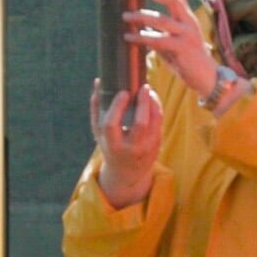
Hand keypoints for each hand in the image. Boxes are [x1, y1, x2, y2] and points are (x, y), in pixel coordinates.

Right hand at [91, 79, 164, 205]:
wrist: (127, 173)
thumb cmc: (110, 146)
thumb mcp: (99, 133)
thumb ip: (97, 108)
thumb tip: (99, 82)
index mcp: (112, 144)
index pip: (111, 125)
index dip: (117, 107)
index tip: (123, 92)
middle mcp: (130, 148)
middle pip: (140, 124)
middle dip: (143, 103)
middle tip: (144, 87)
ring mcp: (146, 147)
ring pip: (155, 121)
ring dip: (153, 103)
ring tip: (148, 91)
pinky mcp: (157, 144)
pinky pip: (160, 122)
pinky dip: (157, 108)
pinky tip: (152, 100)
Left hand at [122, 0, 226, 106]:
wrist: (206, 78)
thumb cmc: (186, 58)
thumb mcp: (172, 39)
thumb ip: (159, 30)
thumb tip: (138, 23)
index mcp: (186, 16)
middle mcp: (188, 21)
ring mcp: (187, 34)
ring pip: (162, 19)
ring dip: (140, 16)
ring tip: (125, 16)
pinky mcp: (183, 48)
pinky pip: (158, 40)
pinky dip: (141, 38)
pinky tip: (129, 38)